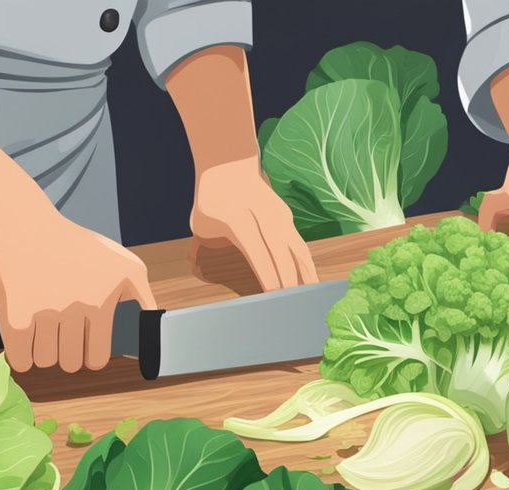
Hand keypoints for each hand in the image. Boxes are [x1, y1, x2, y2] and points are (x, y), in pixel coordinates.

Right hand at [0, 215, 155, 372]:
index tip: (84, 344)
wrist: (26, 229)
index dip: (90, 355)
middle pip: (70, 364)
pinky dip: (22, 356)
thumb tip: (153, 329)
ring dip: (44, 353)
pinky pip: (20, 361)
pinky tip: (25, 339)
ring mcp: (42, 316)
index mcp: (100, 304)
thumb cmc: (77, 248)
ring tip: (43, 331)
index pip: (96, 359)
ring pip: (45, 361)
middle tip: (61, 334)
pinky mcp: (14, 319)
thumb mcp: (125, 265)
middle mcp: (73, 311)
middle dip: (66, 354)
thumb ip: (144, 298)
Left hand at [189, 156, 317, 289]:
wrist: (228, 163)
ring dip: (306, 276)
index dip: (269, 278)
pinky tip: (309, 282)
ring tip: (312, 299)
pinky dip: (305, 265)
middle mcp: (265, 218)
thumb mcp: (200, 223)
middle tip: (294, 308)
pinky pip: (299, 245)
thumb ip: (200, 249)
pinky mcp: (287, 217)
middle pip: (282, 255)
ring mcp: (279, 216)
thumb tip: (196, 268)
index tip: (274, 298)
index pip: (259, 255)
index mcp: (240, 221)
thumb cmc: (211, 199)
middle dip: (290, 283)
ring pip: (298, 250)